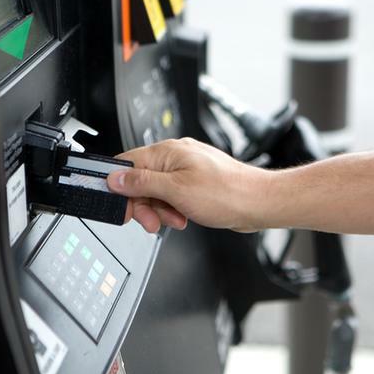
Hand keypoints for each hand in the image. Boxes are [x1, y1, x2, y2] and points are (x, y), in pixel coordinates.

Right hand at [107, 138, 268, 232]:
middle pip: (140, 181)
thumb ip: (142, 183)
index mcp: (167, 152)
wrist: (258, 203)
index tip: (120, 206)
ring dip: (160, 210)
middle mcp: (175, 157)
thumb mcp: (175, 190)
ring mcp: (186, 170)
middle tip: (149, 221)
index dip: (119, 187)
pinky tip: (182, 217)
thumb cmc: (227, 193)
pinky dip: (173, 209)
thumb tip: (116, 178)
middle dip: (143, 204)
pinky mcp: (195, 183)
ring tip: (174, 218)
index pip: (127, 164)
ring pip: (156, 192)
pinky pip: (172, 196)